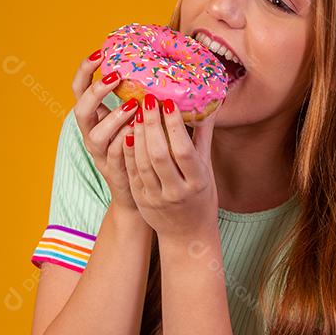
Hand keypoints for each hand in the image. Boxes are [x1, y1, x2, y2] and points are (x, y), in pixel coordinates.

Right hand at [71, 51, 140, 216]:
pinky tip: (139, 131)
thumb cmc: (140, 145)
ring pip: (96, 135)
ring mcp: (99, 153)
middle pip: (80, 110)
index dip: (86, 70)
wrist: (137, 190)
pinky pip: (114, 154)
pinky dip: (125, 141)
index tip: (100, 52)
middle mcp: (91, 133)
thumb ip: (137, 95)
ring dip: (113, 118)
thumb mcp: (133, 117)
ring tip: (132, 106)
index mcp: (94, 116)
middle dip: (96, 91)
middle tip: (117, 77)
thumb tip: (158, 63)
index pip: (79, 88)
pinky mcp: (112, 170)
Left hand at [122, 92, 220, 240]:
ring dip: (137, 135)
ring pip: (142, 162)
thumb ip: (203, 137)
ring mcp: (155, 197)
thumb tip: (208, 104)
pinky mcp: (140, 200)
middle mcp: (176, 192)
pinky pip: (132, 171)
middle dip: (151, 125)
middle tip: (147, 99)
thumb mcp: (206, 170)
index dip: (174, 126)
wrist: (187, 235)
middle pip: (159, 155)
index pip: (183, 151)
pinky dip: (128, 151)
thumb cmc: (201, 197)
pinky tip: (127, 132)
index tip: (169, 103)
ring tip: (136, 111)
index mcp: (197, 183)